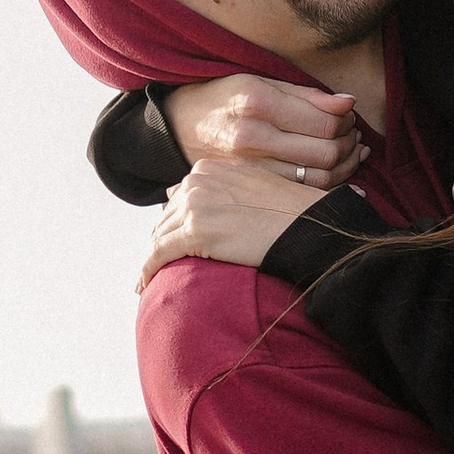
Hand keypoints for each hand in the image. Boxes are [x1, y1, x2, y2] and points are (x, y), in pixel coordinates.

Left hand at [138, 161, 328, 289]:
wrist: (309, 227)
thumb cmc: (290, 212)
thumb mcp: (253, 187)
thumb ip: (223, 188)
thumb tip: (191, 199)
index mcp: (209, 169)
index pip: (179, 197)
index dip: (177, 222)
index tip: (175, 241)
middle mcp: (197, 182)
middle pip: (167, 217)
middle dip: (165, 239)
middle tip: (163, 264)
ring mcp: (196, 205)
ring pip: (160, 236)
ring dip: (156, 257)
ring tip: (151, 277)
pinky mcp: (196, 233)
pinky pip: (159, 255)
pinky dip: (148, 270)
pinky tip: (144, 284)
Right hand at [162, 72, 364, 186]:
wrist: (180, 126)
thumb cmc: (225, 98)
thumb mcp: (260, 82)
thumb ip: (306, 95)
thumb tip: (348, 103)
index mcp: (257, 103)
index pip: (324, 122)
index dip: (346, 119)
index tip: (348, 113)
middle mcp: (253, 138)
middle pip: (325, 152)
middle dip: (349, 142)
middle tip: (351, 132)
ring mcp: (251, 168)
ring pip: (319, 177)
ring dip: (344, 164)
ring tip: (348, 149)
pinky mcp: (252, 186)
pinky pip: (302, 191)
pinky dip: (328, 182)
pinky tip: (335, 167)